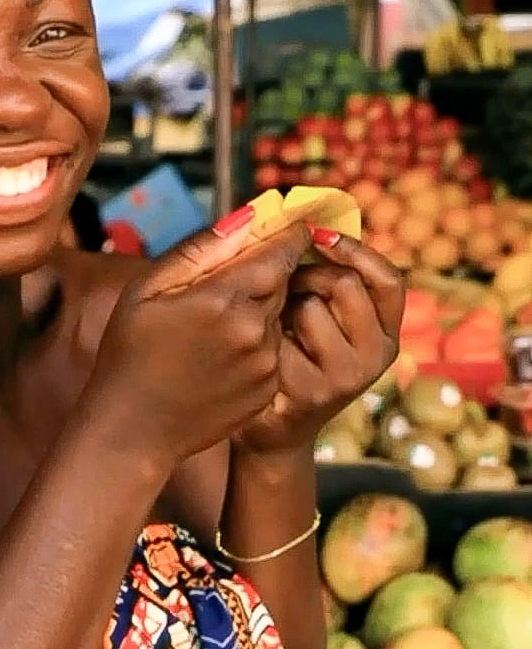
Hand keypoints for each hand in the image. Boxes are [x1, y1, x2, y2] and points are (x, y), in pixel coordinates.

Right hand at [92, 207, 311, 469]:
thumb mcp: (147, 290)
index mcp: (222, 299)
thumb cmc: (128, 353)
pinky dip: (256, 346)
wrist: (132, 431)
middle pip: (280, 283)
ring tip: (210, 331)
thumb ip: (200, 250)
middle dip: (263, 274)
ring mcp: (265, 364)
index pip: (278, 253)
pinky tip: (218, 359)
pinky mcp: (268, 389)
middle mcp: (253, 331)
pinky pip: (273, 352)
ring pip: (276, 318)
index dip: (287, 236)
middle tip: (226, 284)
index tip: (292, 224)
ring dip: (257, 312)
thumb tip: (248, 216)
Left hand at [232, 230, 404, 455]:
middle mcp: (378, 356)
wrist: (268, 427)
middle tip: (285, 292)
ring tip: (273, 329)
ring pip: (310, 307)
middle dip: (306, 276)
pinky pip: (281, 336)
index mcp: (386, 333)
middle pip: (345, 283)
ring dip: (281, 308)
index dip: (356, 251)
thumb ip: (325, 277)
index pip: (389, 280)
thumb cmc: (289, 357)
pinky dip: (263, 336)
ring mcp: (349, 377)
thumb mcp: (317, 315)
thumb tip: (309, 221)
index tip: (321, 235)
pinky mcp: (315, 392)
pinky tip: (260, 354)